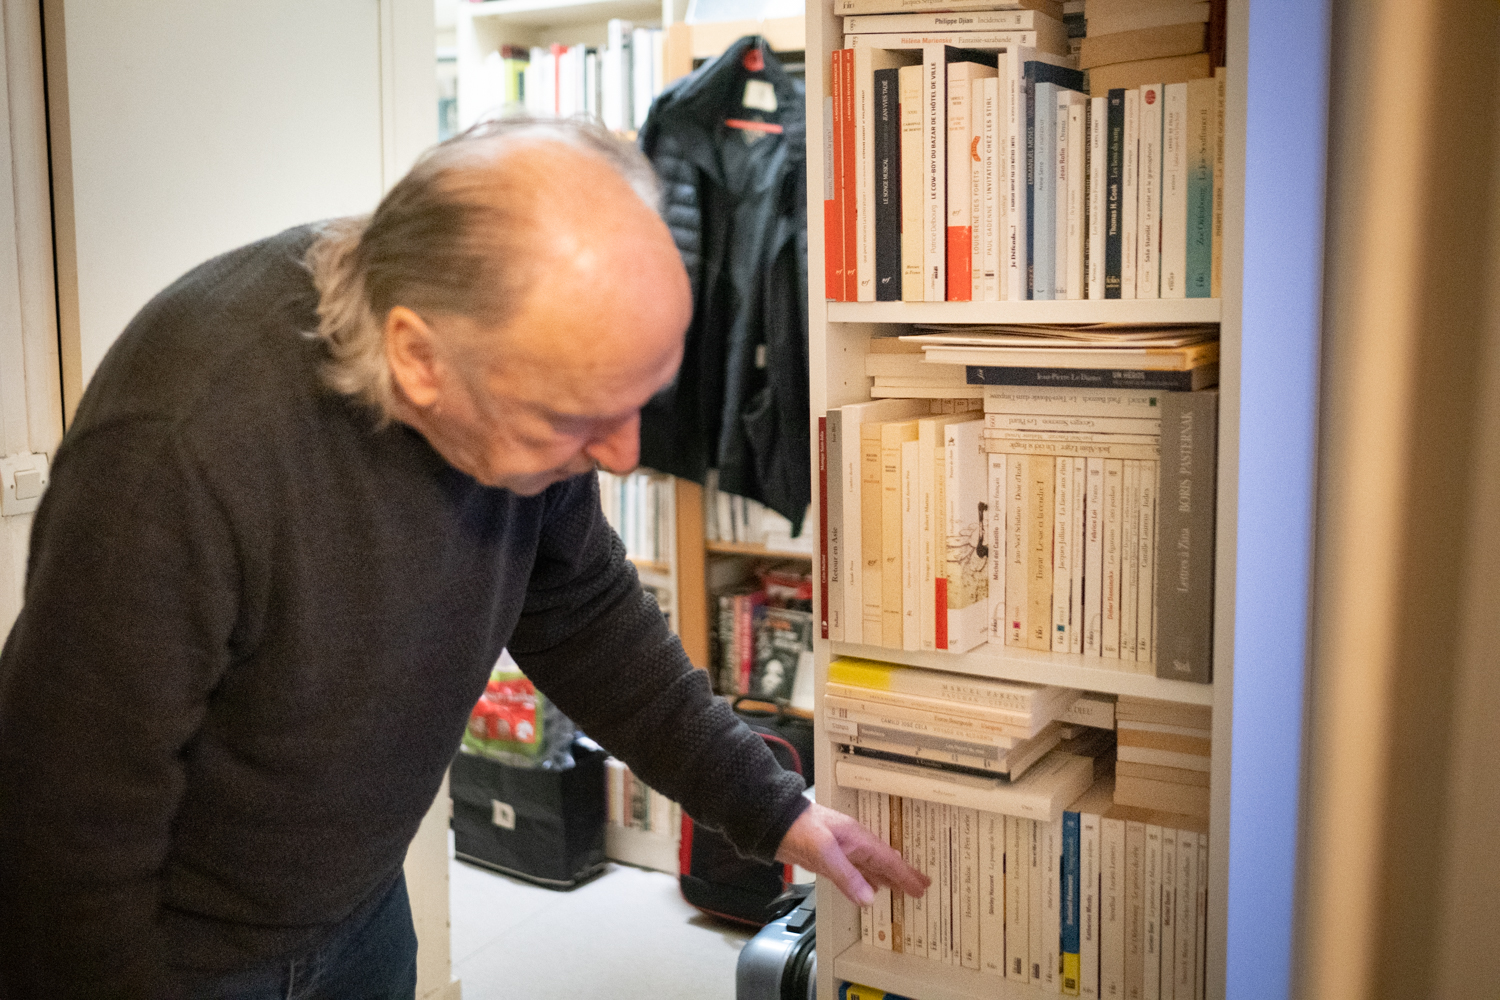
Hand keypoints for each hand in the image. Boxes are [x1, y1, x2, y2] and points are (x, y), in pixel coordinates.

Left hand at [775, 802, 929, 905]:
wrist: (774, 821)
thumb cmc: (799, 828)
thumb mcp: (824, 852)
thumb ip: (847, 876)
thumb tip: (869, 898)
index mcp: (858, 838)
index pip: (888, 860)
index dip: (905, 875)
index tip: (921, 886)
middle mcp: (853, 844)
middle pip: (884, 861)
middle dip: (903, 874)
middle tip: (921, 885)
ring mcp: (842, 851)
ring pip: (871, 866)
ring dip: (888, 877)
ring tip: (903, 886)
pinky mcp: (829, 859)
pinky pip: (856, 871)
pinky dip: (868, 879)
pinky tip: (870, 885)